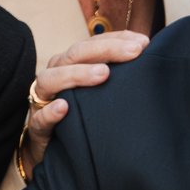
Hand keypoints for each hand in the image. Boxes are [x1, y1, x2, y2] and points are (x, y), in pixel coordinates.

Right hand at [23, 28, 148, 165]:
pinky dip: (50, 112)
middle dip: (106, 50)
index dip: (117, 39)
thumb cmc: (82, 115)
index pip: (93, 43)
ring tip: (103, 74)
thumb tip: (152, 60)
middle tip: (134, 52)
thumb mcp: (101, 93)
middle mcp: (55, 75)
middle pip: (75, 54)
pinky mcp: (37, 127)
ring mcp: (43, 100)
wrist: (53, 150)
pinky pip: (39, 118)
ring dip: (77, 74)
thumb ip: (119, 76)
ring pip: (51, 79)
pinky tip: (64, 108)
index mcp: (71, 64)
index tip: (144, 42)